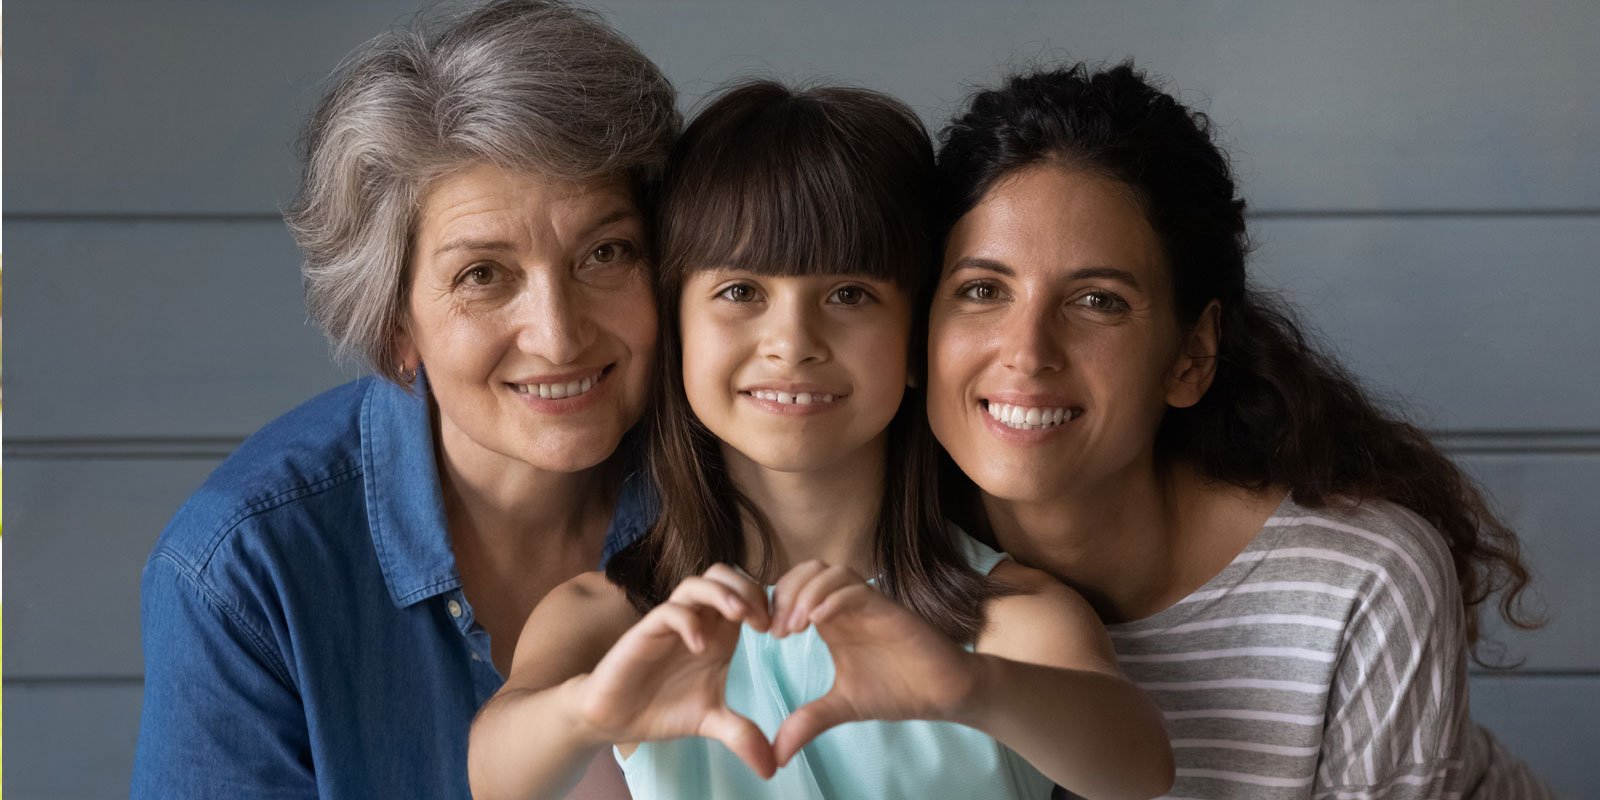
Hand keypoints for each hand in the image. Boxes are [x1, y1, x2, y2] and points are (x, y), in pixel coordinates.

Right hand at [571, 565, 776, 776]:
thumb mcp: (711, 722)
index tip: (781, 632)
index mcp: (718, 631)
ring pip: (697, 583)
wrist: (614, 718)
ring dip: (723, 594)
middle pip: (725, 573)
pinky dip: (689, 621)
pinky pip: (669, 611)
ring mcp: (670, 623)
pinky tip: (701, 647)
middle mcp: (697, 620)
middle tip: (764, 622)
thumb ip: (742, 735)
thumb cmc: (662, 709)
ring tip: (740, 618)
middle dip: (749, 589)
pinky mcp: (645, 632)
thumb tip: (772, 768)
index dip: (767, 602)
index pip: (747, 591)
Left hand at [767, 561, 980, 766]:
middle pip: (808, 570)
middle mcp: (848, 606)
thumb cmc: (897, 690)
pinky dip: (832, 599)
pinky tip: (818, 623)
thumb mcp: (842, 707)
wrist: (944, 693)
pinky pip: (857, 590)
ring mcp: (870, 605)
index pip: (795, 587)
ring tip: (796, 628)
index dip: (775, 603)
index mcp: (833, 620)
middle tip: (778, 630)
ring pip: (831, 572)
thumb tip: (776, 754)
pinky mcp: (890, 610)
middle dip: (786, 593)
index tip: (767, 635)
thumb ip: (809, 721)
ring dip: (806, 593)